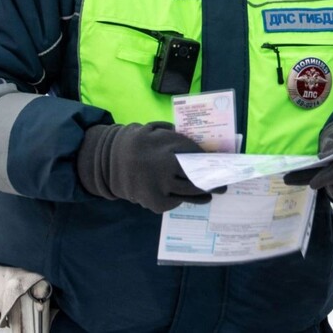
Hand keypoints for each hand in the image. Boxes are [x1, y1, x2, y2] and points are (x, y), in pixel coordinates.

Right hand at [77, 122, 211, 212]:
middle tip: (224, 184)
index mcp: (166, 143)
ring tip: (212, 194)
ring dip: (203, 194)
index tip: (220, 163)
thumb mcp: (155, 130)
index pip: (196, 153)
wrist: (107, 161)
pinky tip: (191, 197)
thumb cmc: (137, 143)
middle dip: (213, 180)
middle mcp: (165, 165)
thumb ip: (175, 135)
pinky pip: (175, 202)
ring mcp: (161, 186)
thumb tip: (201, 146)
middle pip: (197, 175)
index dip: (209, 159)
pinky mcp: (156, 203)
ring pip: (190, 192)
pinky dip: (182, 199)